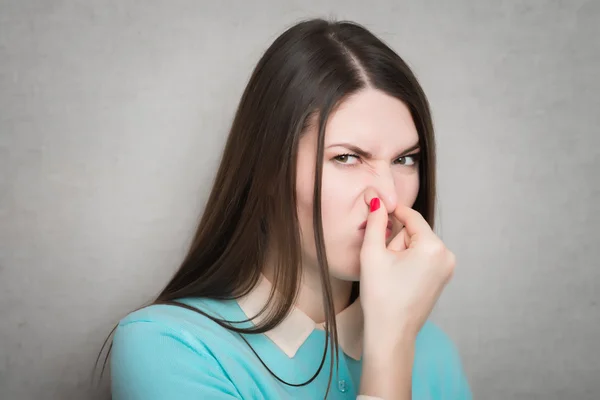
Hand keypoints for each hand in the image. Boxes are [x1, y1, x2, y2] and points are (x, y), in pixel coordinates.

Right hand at [359, 197, 455, 343]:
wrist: (390, 334)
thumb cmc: (380, 296)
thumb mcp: (372, 253)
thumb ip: (376, 222)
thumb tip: (377, 199)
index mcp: (433, 247)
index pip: (410, 216)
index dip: (391, 211)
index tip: (375, 208)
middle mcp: (447, 255)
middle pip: (414, 231)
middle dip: (396, 240)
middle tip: (383, 262)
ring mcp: (448, 268)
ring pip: (418, 245)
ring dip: (401, 252)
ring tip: (390, 274)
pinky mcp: (443, 278)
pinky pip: (423, 258)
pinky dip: (409, 262)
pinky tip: (398, 279)